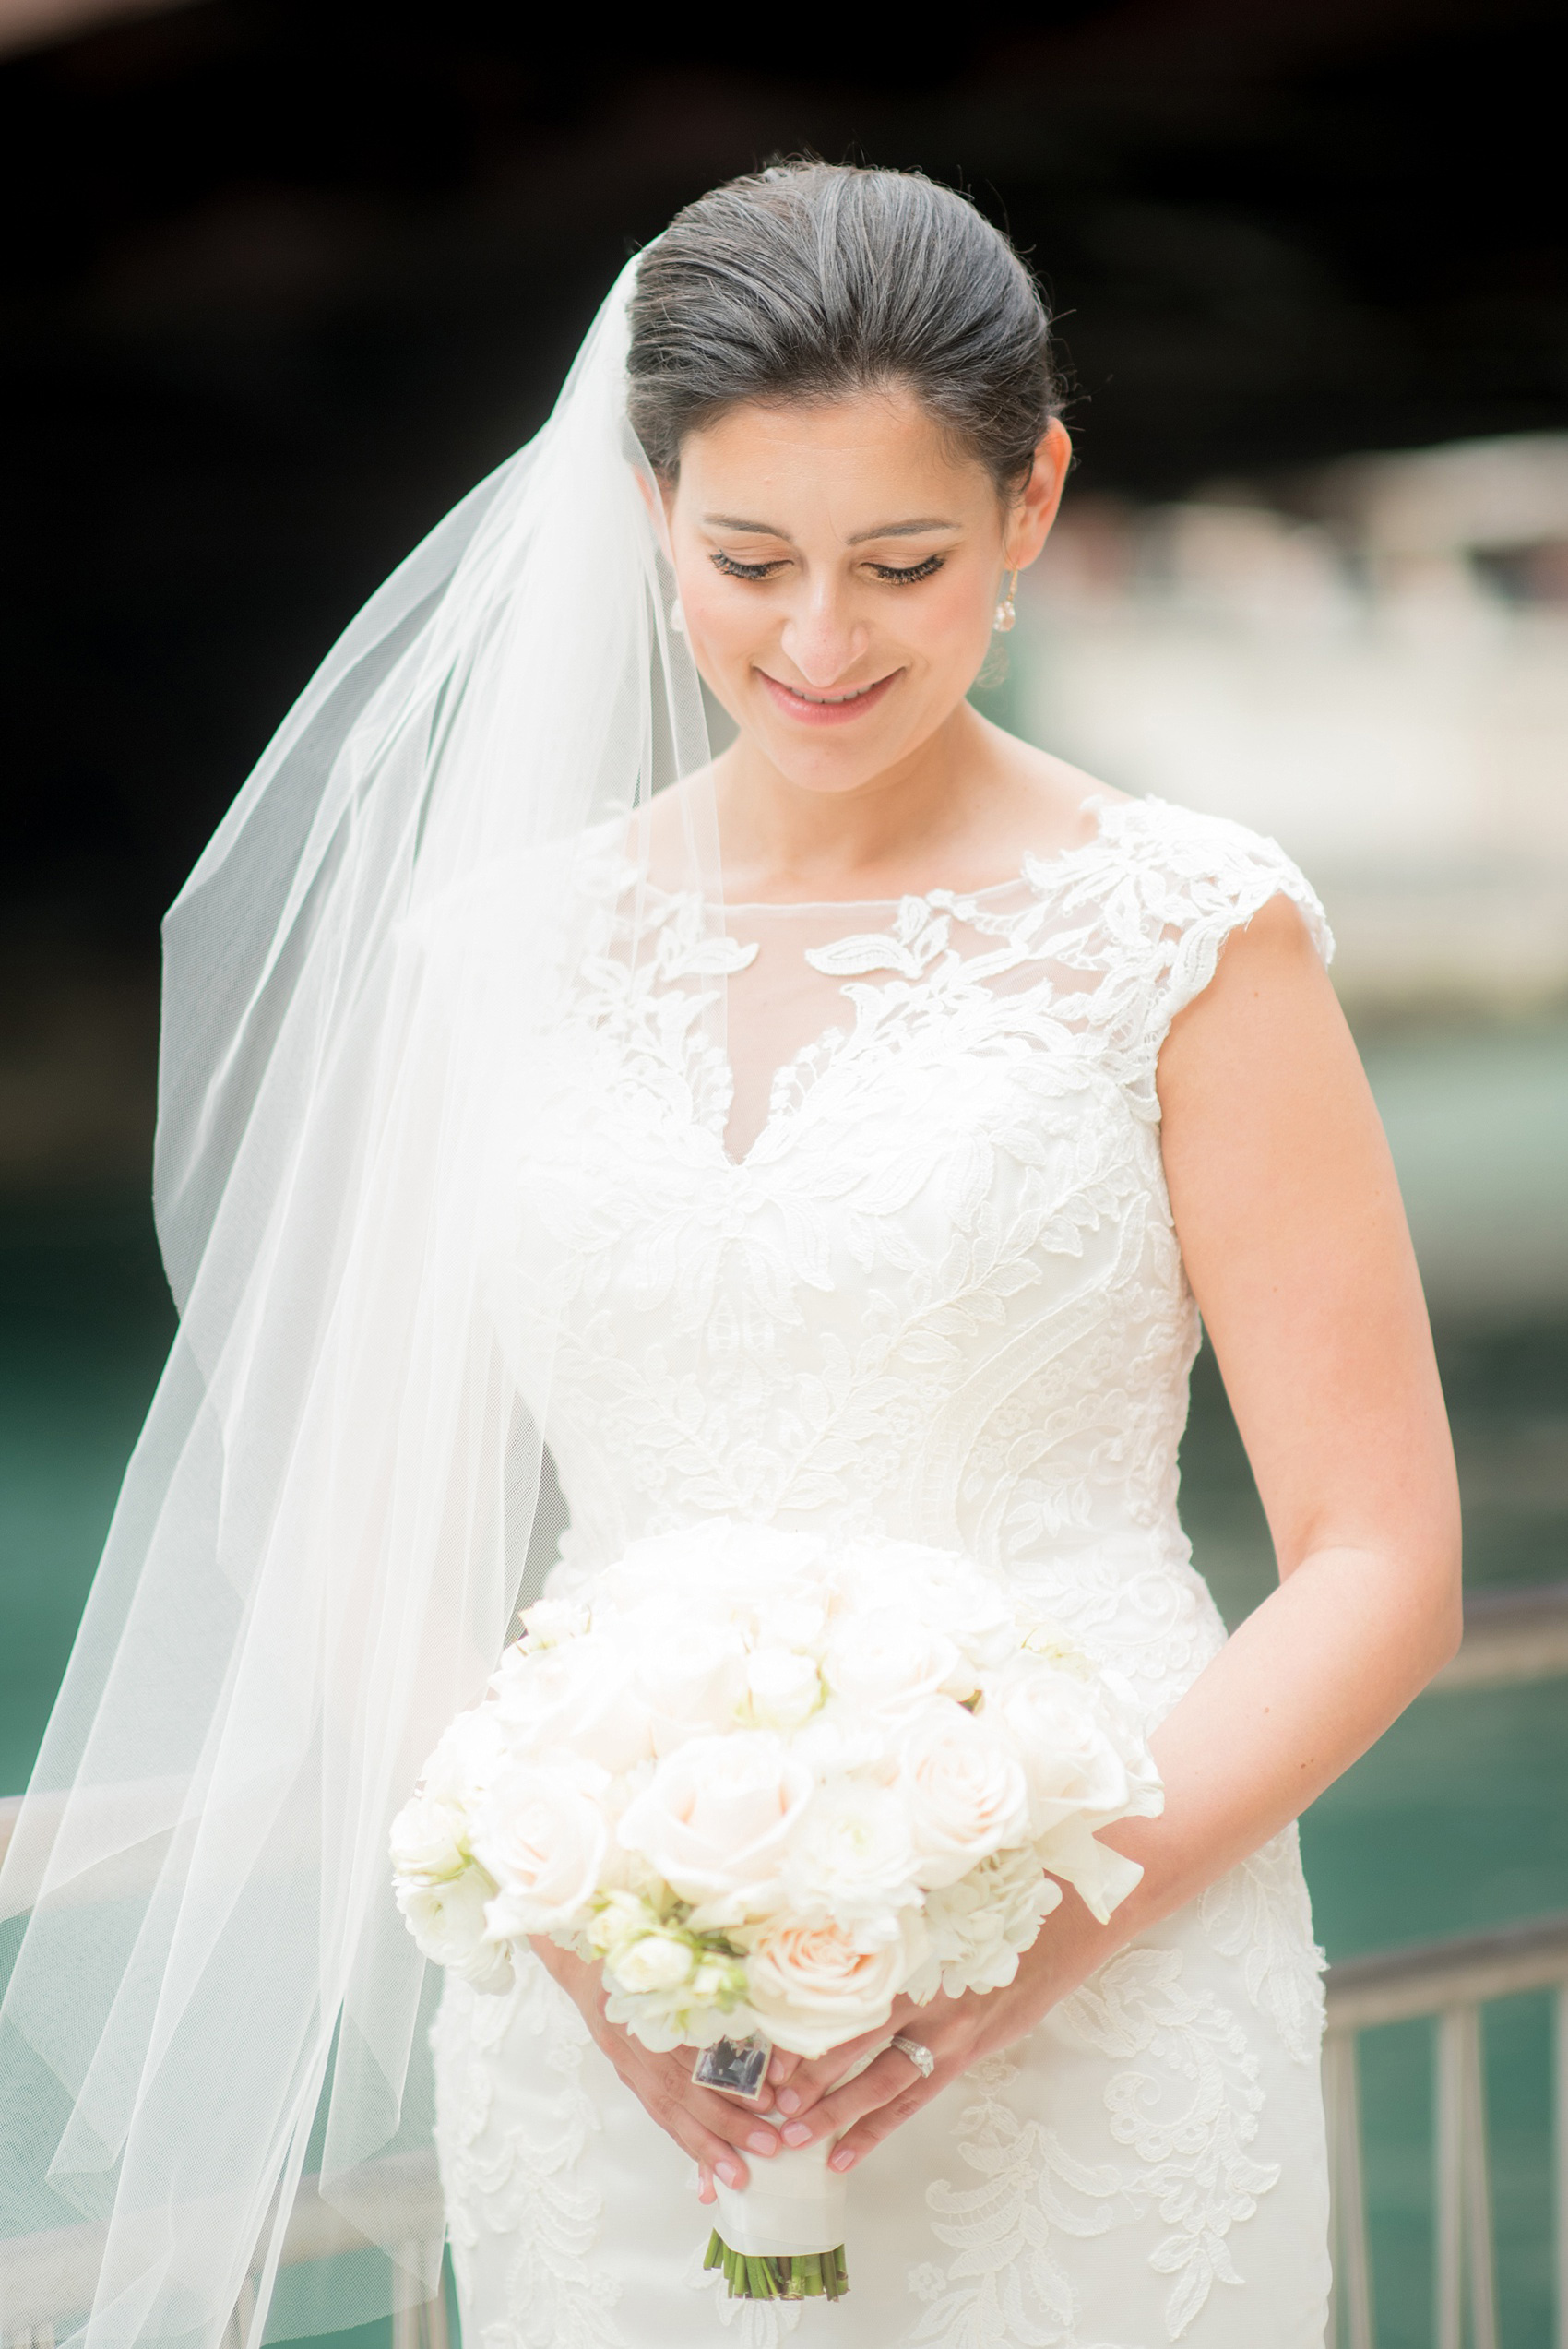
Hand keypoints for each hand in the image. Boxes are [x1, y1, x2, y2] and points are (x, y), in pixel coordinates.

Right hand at [528, 1938, 780, 2193]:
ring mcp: (624, 2058)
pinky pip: (656, 2111)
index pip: (687, 2054)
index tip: (767, 2099)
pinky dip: (683, 2139)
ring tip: (738, 2175)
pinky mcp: (626, 2070)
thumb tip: (761, 2002)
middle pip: (677, 2092)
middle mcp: (629, 2039)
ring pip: (665, 2110)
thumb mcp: (668, 1946)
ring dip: (703, 2145)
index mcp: (641, 2004)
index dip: (726, 2083)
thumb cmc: (634, 1938)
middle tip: (768, 2146)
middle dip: (724, 2125)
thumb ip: (707, 1973)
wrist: (580, 1946)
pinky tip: (704, 2170)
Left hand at [711, 1894, 1107, 2185]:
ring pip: (881, 2081)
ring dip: (835, 2112)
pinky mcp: (965, 2053)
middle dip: (809, 2075)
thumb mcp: (939, 1900)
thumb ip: (889, 1919)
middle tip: (767, 2103)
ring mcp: (948, 2030)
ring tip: (794, 2136)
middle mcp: (926, 1994)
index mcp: (911, 1953)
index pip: (846, 1996)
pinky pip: (913, 2101)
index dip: (805, 2026)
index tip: (765, 2049)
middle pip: (856, 2042)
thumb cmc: (996, 1901)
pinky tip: (844, 2154)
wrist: (1065, 1922)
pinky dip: (875, 2130)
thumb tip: (824, 1919)